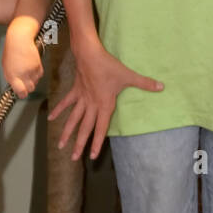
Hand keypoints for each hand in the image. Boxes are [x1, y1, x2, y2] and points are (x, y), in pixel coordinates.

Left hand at [2, 28, 44, 98]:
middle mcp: (22, 75)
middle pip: (30, 89)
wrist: (19, 40)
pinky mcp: (38, 66)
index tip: (22, 93)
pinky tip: (32, 66)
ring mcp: (31, 71)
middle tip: (25, 82)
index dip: (22, 94)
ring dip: (33, 79)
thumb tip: (15, 85)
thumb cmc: (11, 51)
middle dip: (28, 87)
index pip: (21, 92)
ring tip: (27, 71)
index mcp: (12, 76)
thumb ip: (11, 77)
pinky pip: (40, 75)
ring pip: (36, 82)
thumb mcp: (6, 67)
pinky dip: (37, 73)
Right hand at [49, 36, 163, 160]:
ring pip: (73, 119)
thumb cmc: (109, 66)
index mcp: (104, 105)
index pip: (100, 128)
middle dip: (79, 144)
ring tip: (60, 145)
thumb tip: (162, 87)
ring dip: (67, 132)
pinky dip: (58, 110)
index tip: (92, 156)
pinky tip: (51, 119)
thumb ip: (145, 83)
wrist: (89, 54)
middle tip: (73, 158)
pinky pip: (66, 103)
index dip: (97, 143)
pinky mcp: (75, 90)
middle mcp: (91, 105)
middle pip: (84, 128)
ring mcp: (82, 98)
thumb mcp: (129, 75)